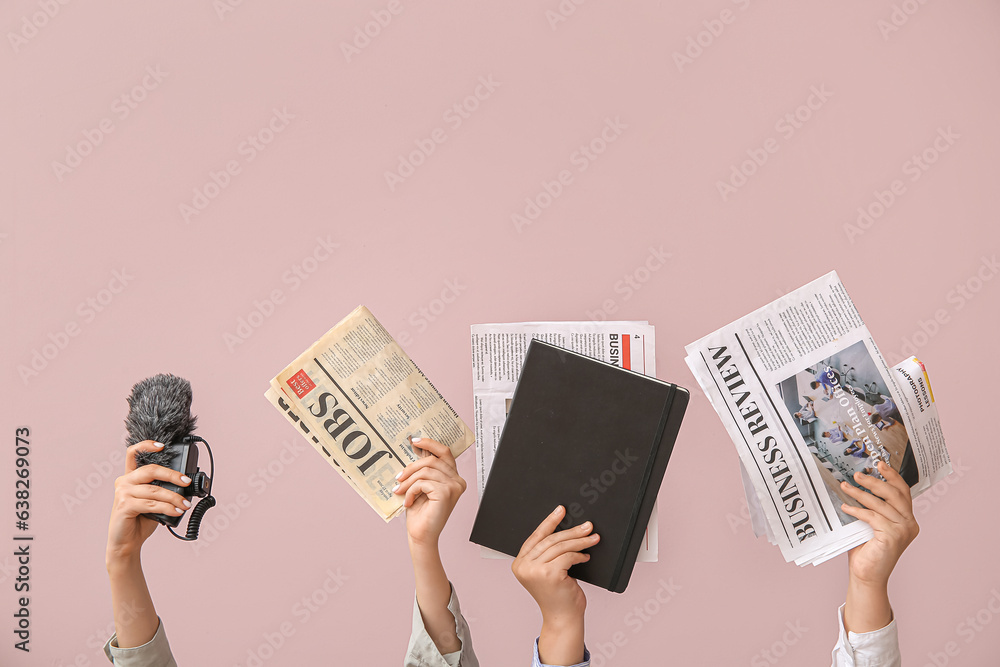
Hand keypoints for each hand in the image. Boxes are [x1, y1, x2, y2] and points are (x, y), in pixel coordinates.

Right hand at [107, 441, 190, 566]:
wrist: (127, 543)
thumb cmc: (141, 520)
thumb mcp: (154, 501)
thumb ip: (163, 489)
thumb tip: (185, 484)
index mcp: (131, 477)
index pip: (133, 454)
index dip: (146, 446)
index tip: (162, 446)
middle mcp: (124, 482)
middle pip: (150, 470)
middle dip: (172, 475)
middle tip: (186, 481)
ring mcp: (122, 493)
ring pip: (154, 490)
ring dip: (174, 497)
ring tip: (185, 504)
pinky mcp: (124, 506)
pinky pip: (151, 504)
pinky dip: (167, 507)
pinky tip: (176, 511)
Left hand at [394, 437, 466, 654]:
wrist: (421, 535)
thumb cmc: (420, 512)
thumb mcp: (420, 485)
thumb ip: (423, 468)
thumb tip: (418, 446)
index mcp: (454, 478)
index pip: (445, 452)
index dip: (430, 443)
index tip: (414, 441)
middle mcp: (458, 481)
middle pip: (432, 460)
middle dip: (411, 467)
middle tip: (398, 478)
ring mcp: (454, 487)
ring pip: (425, 471)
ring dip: (408, 481)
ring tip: (399, 491)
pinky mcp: (446, 493)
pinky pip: (423, 482)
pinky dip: (411, 490)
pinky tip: (408, 501)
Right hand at [512, 505, 596, 665]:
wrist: (562, 618)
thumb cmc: (557, 595)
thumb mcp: (546, 571)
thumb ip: (547, 553)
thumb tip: (564, 530)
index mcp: (519, 564)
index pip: (535, 536)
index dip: (550, 522)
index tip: (561, 511)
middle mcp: (524, 567)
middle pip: (550, 540)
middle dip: (571, 531)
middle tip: (586, 526)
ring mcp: (535, 571)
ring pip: (560, 546)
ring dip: (580, 540)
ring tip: (592, 537)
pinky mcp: (549, 575)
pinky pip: (568, 556)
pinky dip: (579, 554)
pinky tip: (585, 556)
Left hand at [840, 461, 918, 587]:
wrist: (866, 575)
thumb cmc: (866, 550)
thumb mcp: (871, 524)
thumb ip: (872, 508)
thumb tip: (858, 484)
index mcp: (908, 520)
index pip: (903, 493)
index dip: (892, 476)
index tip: (880, 464)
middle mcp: (910, 524)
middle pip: (894, 494)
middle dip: (875, 482)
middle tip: (857, 475)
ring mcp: (903, 531)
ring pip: (881, 505)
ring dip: (860, 494)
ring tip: (845, 487)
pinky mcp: (892, 537)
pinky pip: (872, 517)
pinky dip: (857, 510)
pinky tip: (845, 507)